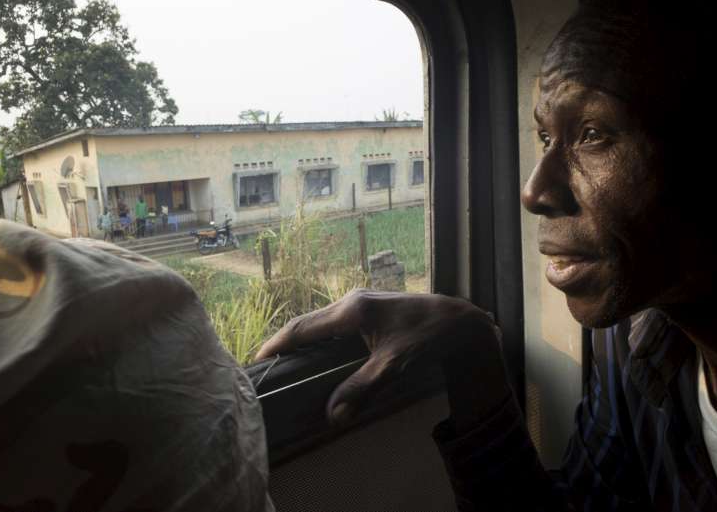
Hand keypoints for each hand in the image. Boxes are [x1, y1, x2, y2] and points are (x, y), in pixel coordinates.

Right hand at [255, 289, 508, 426]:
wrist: (458, 321)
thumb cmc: (427, 338)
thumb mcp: (394, 366)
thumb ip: (362, 389)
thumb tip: (333, 416)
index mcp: (352, 311)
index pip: (303, 327)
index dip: (278, 344)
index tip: (257, 359)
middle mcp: (352, 301)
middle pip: (308, 322)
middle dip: (286, 343)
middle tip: (267, 366)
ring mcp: (361, 302)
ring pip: (322, 321)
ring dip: (304, 340)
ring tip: (287, 362)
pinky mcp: (370, 308)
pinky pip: (335, 323)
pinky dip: (321, 338)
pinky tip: (319, 355)